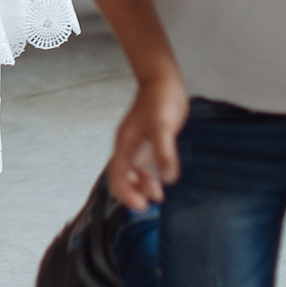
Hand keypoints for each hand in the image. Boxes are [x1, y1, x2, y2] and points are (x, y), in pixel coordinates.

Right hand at [105, 75, 187, 211]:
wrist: (164, 80)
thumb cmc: (160, 100)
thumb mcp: (162, 126)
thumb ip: (163, 152)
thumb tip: (167, 179)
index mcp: (125, 144)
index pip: (118, 175)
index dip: (126, 193)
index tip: (141, 205)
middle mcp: (128, 148)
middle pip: (123, 178)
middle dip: (133, 193)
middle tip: (150, 205)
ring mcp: (139, 146)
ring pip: (135, 174)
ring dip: (144, 187)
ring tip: (159, 196)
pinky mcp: (151, 144)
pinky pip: (147, 166)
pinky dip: (152, 177)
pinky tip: (164, 181)